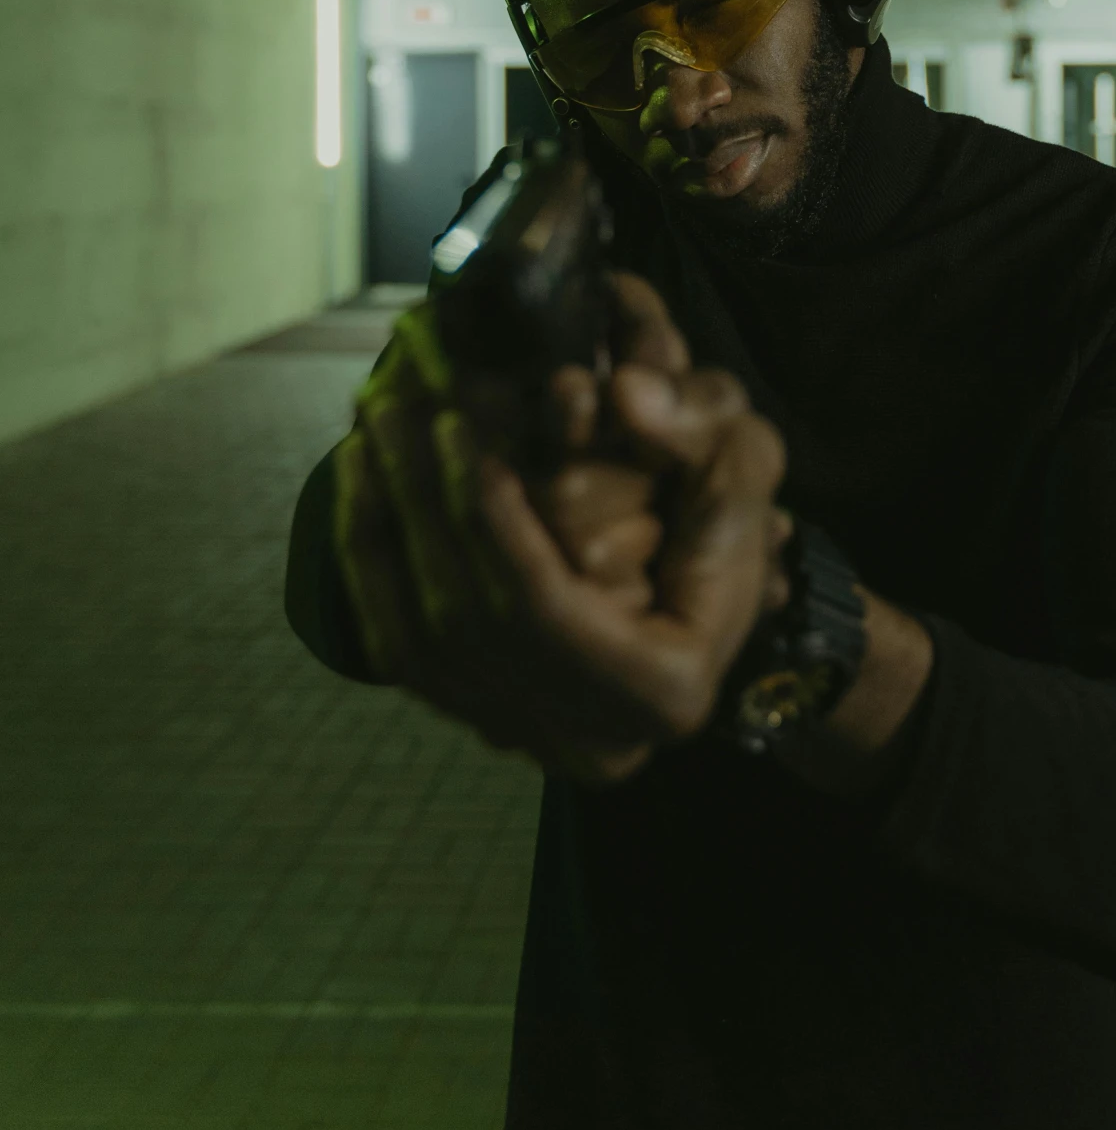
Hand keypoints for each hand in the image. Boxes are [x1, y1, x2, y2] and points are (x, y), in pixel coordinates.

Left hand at [332, 273, 790, 782]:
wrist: (698, 591)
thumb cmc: (722, 515)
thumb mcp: (743, 464)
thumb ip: (700, 427)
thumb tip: (624, 388)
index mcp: (663, 690)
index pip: (546, 607)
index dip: (492, 520)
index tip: (459, 429)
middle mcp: (592, 740)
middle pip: (468, 620)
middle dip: (419, 503)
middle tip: (393, 405)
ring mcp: (527, 741)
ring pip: (417, 638)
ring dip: (381, 524)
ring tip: (370, 429)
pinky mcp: (480, 721)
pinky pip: (395, 649)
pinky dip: (368, 562)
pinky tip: (359, 484)